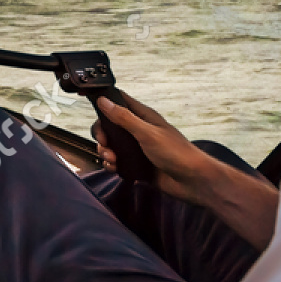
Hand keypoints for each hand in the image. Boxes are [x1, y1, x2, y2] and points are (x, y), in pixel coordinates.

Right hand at [92, 91, 209, 202]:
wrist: (193, 182)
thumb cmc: (175, 153)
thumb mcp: (147, 133)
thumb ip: (124, 118)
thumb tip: (103, 100)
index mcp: (142, 117)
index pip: (119, 101)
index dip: (103, 99)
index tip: (87, 100)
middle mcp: (138, 130)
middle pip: (109, 126)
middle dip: (102, 135)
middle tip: (104, 144)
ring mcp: (136, 148)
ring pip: (111, 145)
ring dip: (105, 152)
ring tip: (112, 160)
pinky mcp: (136, 165)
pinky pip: (116, 161)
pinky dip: (112, 164)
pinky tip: (116, 168)